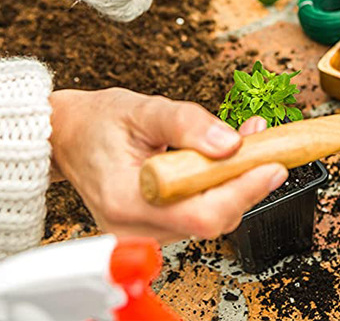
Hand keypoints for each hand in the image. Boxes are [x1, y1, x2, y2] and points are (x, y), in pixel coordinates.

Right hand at [49, 88, 286, 242]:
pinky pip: (198, 211)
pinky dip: (220, 185)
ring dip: (237, 181)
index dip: (241, 191)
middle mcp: (135, 227)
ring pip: (209, 217)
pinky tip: (229, 155)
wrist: (67, 135)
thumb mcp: (142, 108)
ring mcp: (143, 232)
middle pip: (211, 220)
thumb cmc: (97, 122)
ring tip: (251, 140)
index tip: (272, 165)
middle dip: (246, 182)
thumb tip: (231, 142)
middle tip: (268, 144)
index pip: (199, 214)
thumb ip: (186, 123)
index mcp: (126, 200)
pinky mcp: (153, 225)